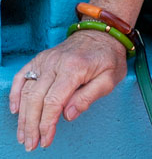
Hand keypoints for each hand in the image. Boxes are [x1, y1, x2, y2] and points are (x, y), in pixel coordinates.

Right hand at [9, 30, 127, 150]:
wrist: (102, 33)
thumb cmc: (108, 57)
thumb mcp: (109, 78)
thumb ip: (88, 97)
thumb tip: (68, 115)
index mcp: (74, 67)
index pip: (53, 101)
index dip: (47, 123)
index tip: (46, 139)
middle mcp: (56, 62)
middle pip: (36, 98)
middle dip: (32, 125)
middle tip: (31, 144)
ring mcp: (46, 59)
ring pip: (27, 91)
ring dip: (23, 116)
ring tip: (24, 135)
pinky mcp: (41, 58)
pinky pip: (22, 76)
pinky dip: (15, 93)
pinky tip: (16, 110)